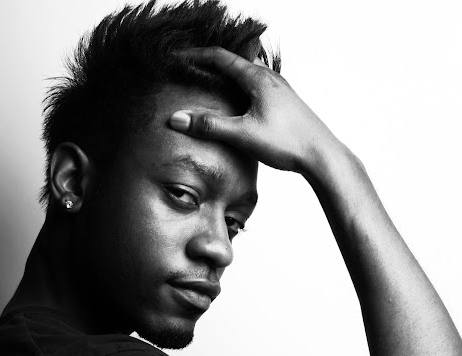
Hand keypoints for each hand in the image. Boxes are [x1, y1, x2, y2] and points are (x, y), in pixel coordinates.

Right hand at [169, 46, 342, 174]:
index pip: (220, 57)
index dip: (196, 56)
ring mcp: (280, 90)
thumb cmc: (286, 142)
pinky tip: (238, 106)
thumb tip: (176, 119)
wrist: (321, 155)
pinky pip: (257, 88)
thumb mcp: (242, 134)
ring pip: (247, 75)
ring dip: (227, 77)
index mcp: (258, 79)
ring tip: (211, 86)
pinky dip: (241, 89)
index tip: (178, 58)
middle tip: (190, 70)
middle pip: (234, 63)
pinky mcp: (285, 104)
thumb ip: (209, 125)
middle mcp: (270, 78)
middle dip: (210, 64)